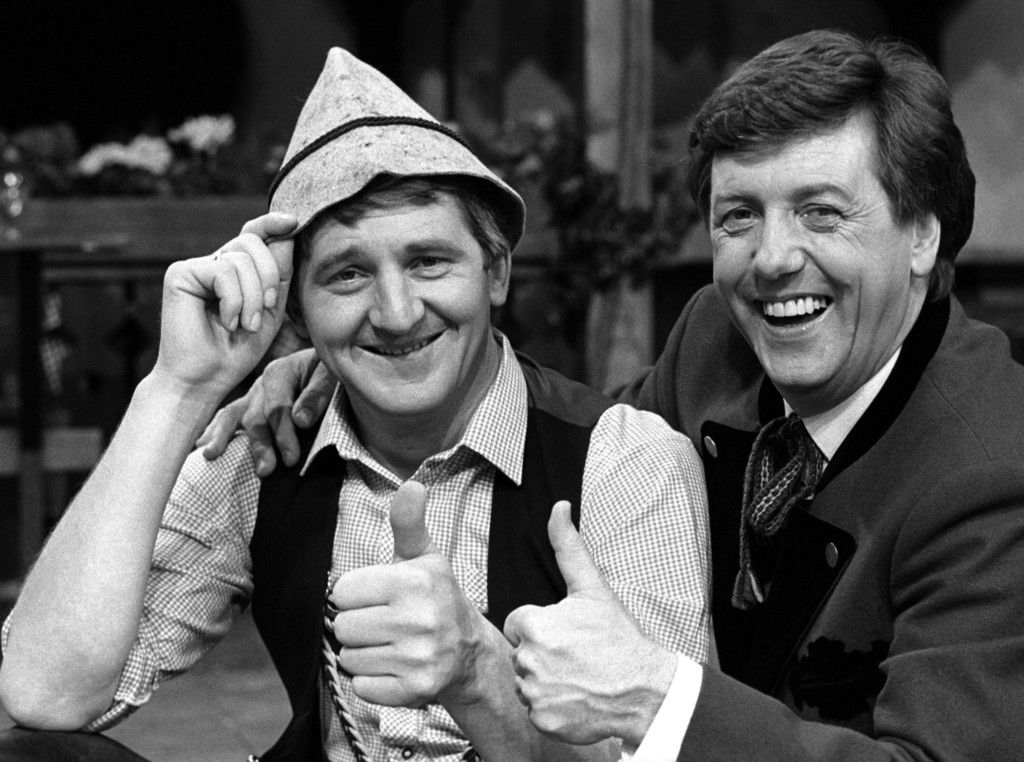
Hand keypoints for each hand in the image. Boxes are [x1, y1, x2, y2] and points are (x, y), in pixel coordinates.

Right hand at [153, 213, 297, 400]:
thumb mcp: (270, 311)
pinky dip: (234, 301)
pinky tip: (226, 322)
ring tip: (245, 325)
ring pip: (241, 260)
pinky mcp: (180, 273)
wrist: (205, 380)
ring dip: (253, 298)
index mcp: (235, 271)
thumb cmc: (236, 351)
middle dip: (270, 276)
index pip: (254, 236)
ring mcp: (196, 267)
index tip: (294, 222)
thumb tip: (287, 234)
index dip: (273, 224)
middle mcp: (214, 264)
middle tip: (268, 309)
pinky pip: (223, 272)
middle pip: (252, 242)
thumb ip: (279, 275)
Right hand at [195, 348, 333, 474]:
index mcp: (281, 372)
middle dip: (260, 444)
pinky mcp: (248, 405)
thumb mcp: (331, 377)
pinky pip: (227, 417)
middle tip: (266, 471)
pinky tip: (204, 448)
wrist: (326, 367)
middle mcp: (262, 383)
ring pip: (233, 416)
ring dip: (224, 438)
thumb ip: (318, 395)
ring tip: (212, 455)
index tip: (291, 459)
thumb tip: (300, 420)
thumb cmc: (331, 374)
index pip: (277, 407)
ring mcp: (252, 395)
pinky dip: (214, 431)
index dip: (283, 433)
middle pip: (254, 416)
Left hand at [329, 481, 494, 706]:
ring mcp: (418, 658)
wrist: (470, 653)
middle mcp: (418, 620)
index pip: (342, 591)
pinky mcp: (414, 690)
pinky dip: (373, 681)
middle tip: (384, 622)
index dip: (357, 594)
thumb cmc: (437, 599)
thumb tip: (411, 484)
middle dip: (358, 625)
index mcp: (414, 582)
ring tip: (391, 645)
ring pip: (350, 658)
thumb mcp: (425, 557)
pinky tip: (396, 667)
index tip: (379, 597)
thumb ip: (408, 523)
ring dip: (364, 654)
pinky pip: (362, 687)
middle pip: (342, 627)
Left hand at [503, 502, 677, 745]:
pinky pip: (536, 710)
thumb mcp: (593, 588)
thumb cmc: (618, 639)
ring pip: (526, 682)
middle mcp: (528, 659)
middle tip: (576, 656)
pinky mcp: (542, 719)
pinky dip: (551, 707)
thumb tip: (559, 507)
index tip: (567, 633)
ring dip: (545, 680)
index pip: (519, 623)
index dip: (542, 626)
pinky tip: (576, 698)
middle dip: (542, 653)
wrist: (644, 689)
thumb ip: (568, 546)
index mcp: (534, 624)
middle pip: (521, 653)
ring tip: (578, 676)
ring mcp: (534, 692)